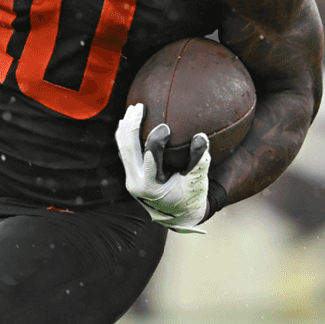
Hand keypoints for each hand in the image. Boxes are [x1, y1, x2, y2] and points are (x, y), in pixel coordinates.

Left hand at [116, 103, 209, 232]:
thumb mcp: (198, 183)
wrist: (178, 217)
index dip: (156, 139)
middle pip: (128, 150)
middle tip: (138, 107)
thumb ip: (200, 161)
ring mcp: (130, 179)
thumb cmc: (191, 198)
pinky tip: (128, 122)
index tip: (165, 126)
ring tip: (131, 109)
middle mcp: (135, 184)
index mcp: (151, 186)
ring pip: (123, 150)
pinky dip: (125, 137)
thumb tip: (201, 136)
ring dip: (125, 128)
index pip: (150, 158)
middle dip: (132, 126)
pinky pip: (124, 153)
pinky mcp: (131, 175)